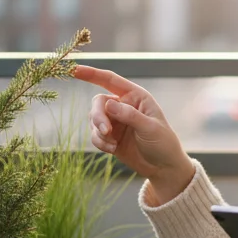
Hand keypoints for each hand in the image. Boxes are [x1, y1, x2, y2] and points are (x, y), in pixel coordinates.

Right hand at [71, 65, 193, 202]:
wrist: (162, 168)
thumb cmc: (162, 144)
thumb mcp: (150, 128)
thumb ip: (130, 115)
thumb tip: (108, 103)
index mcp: (135, 96)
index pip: (110, 79)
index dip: (91, 73)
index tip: (74, 69)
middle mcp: (123, 105)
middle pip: (98, 102)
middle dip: (99, 116)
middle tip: (105, 131)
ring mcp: (115, 121)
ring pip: (94, 119)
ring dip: (99, 132)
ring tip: (113, 145)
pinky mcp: (110, 137)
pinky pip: (95, 135)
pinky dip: (100, 142)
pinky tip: (113, 149)